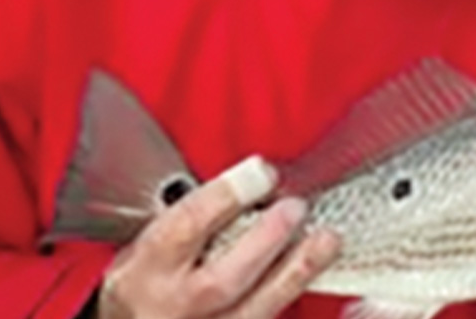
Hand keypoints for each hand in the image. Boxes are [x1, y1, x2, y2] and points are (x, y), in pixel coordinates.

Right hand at [95, 155, 341, 318]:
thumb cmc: (150, 277)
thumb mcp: (153, 238)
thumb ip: (196, 212)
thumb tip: (255, 178)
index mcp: (147, 266)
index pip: (184, 227)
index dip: (226, 196)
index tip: (262, 171)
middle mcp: (170, 306)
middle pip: (219, 281)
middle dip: (264, 241)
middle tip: (297, 207)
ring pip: (250, 313)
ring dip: (293, 274)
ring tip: (327, 240)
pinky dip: (292, 299)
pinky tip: (314, 272)